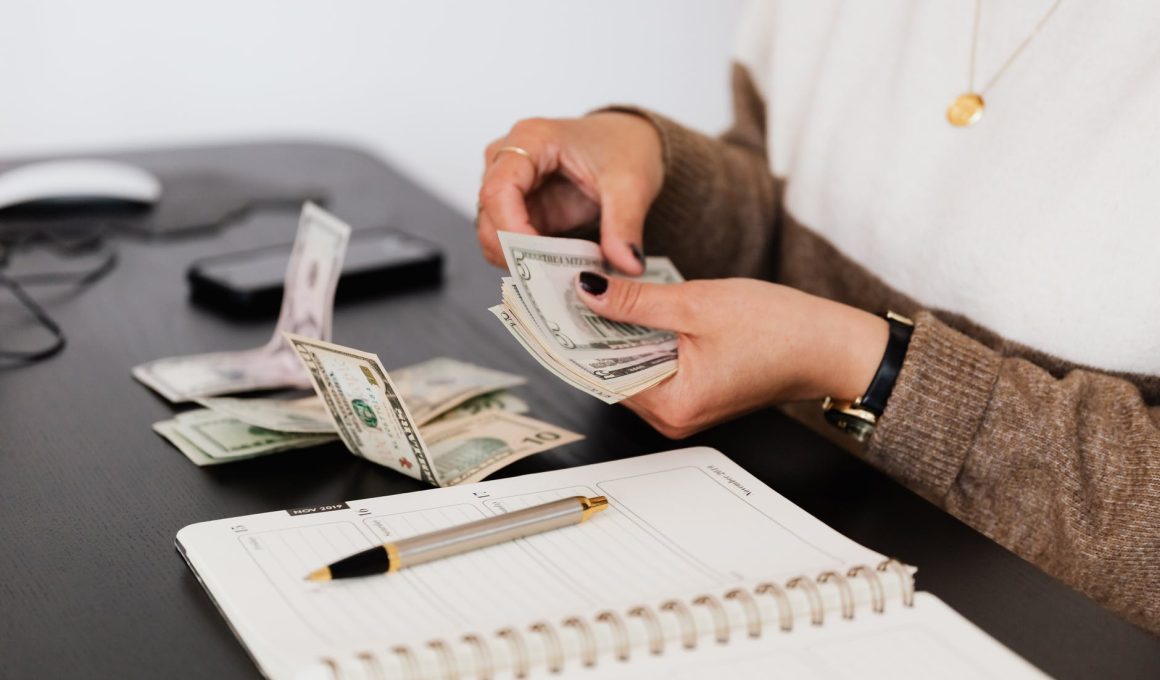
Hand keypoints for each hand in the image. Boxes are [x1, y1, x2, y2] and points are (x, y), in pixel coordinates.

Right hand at [476, 112, 663, 274]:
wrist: (631, 143)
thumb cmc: (624, 146)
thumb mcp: (632, 183)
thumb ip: (625, 224)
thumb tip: (627, 264)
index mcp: (531, 139)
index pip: (498, 190)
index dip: (511, 230)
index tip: (538, 260)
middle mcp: (509, 160)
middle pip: (489, 217)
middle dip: (515, 254)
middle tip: (553, 279)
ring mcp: (510, 187)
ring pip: (493, 235)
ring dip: (522, 261)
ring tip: (561, 275)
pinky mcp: (520, 210)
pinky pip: (511, 244)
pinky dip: (530, 262)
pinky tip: (558, 270)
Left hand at [574, 272, 889, 437]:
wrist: (831, 344)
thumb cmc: (781, 330)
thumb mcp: (697, 304)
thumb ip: (635, 301)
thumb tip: (588, 292)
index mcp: (672, 405)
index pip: (599, 373)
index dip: (572, 337)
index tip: (548, 307)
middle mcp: (673, 417)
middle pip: (611, 372)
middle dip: (591, 331)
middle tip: (566, 289)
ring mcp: (685, 407)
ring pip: (631, 367)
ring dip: (616, 332)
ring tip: (596, 291)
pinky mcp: (696, 392)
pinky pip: (654, 365)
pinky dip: (641, 338)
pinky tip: (633, 308)